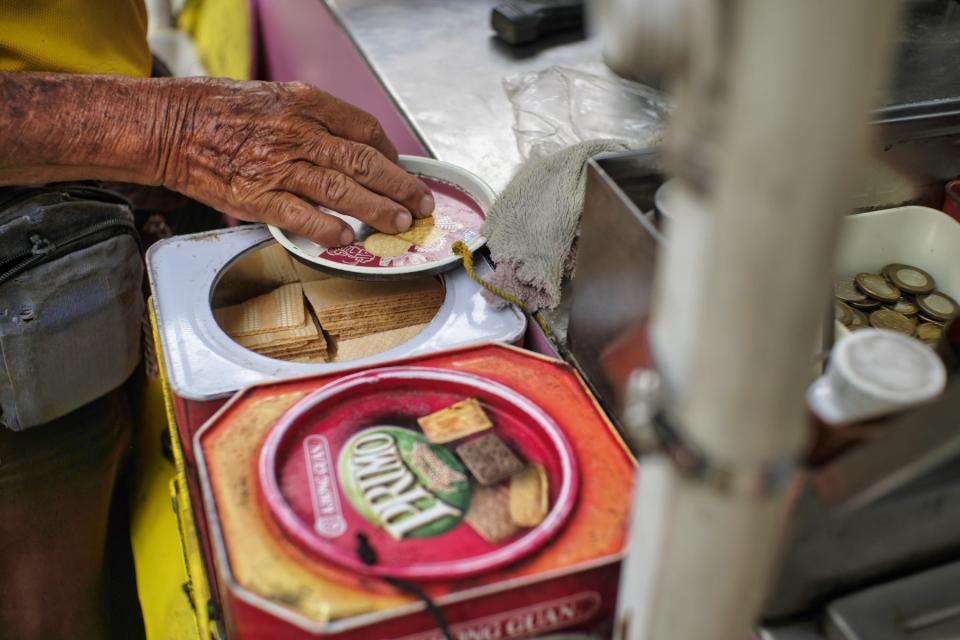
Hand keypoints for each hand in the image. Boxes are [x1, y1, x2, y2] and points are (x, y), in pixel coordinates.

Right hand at [161, 79, 433, 245]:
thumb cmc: (215, 110)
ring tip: (399, 224)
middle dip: (400, 186)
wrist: (166, 125)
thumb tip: (347, 149)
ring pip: (343, 190)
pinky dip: (328, 229)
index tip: (399, 168)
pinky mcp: (256, 196)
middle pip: (365, 161)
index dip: (389, 153)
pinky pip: (302, 216)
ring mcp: (278, 166)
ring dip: (378, 210)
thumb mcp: (272, 98)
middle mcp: (297, 132)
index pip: (364, 129)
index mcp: (303, 103)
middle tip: (420, 204)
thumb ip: (311, 121)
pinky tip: (347, 239)